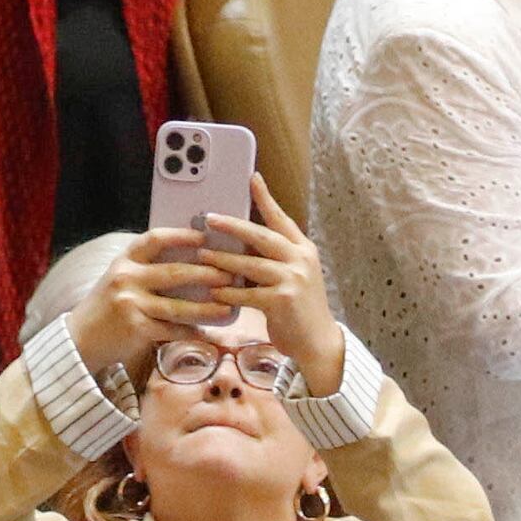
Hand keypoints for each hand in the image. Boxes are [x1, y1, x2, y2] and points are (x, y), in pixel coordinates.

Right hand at [64, 226, 228, 384]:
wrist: (79, 339)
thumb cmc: (108, 307)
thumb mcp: (122, 279)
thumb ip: (149, 270)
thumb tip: (194, 261)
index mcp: (125, 261)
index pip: (155, 239)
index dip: (183, 236)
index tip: (207, 236)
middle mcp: (126, 278)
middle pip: (174, 273)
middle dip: (207, 273)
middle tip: (230, 273)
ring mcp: (130, 304)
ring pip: (177, 306)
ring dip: (207, 308)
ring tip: (228, 307)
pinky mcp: (135, 329)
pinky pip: (171, 330)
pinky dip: (191, 332)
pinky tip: (208, 332)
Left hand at [201, 178, 349, 395]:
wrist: (318, 341)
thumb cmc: (300, 309)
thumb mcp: (295, 275)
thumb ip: (276, 258)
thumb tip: (242, 243)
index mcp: (303, 249)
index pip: (281, 218)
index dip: (266, 198)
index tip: (252, 178)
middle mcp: (300, 259)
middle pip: (261, 235)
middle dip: (233, 225)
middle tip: (209, 218)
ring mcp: (293, 279)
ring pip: (250, 263)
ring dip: (224, 259)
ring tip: (203, 254)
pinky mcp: (282, 301)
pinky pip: (248, 292)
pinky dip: (229, 292)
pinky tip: (214, 292)